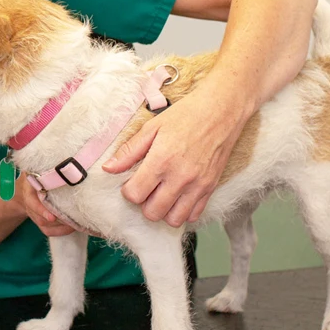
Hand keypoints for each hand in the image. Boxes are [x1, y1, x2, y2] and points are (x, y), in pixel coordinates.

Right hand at [12, 173, 75, 236]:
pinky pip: (48, 231)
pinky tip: (72, 227)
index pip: (32, 203)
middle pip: (40, 218)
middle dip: (56, 221)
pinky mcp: (40, 220)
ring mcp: (34, 214)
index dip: (41, 210)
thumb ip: (47, 167)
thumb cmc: (37, 173)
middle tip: (73, 220)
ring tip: (75, 223)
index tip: (52, 217)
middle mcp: (30, 204)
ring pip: (45, 226)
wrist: (26, 186)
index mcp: (28, 189)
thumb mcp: (38, 168)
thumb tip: (67, 165)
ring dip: (60, 227)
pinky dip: (60, 231)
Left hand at [102, 80, 251, 226]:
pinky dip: (183, 211)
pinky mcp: (211, 188)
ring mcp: (198, 185)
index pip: (135, 195)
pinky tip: (178, 195)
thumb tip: (108, 168)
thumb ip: (129, 151)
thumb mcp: (152, 127)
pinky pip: (194, 215)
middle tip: (146, 187)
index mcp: (161, 161)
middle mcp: (180, 178)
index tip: (132, 180)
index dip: (128, 191)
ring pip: (173, 219)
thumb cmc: (186, 115)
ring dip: (163, 211)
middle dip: (144, 203)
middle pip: (152, 212)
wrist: (221, 110)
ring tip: (161, 194)